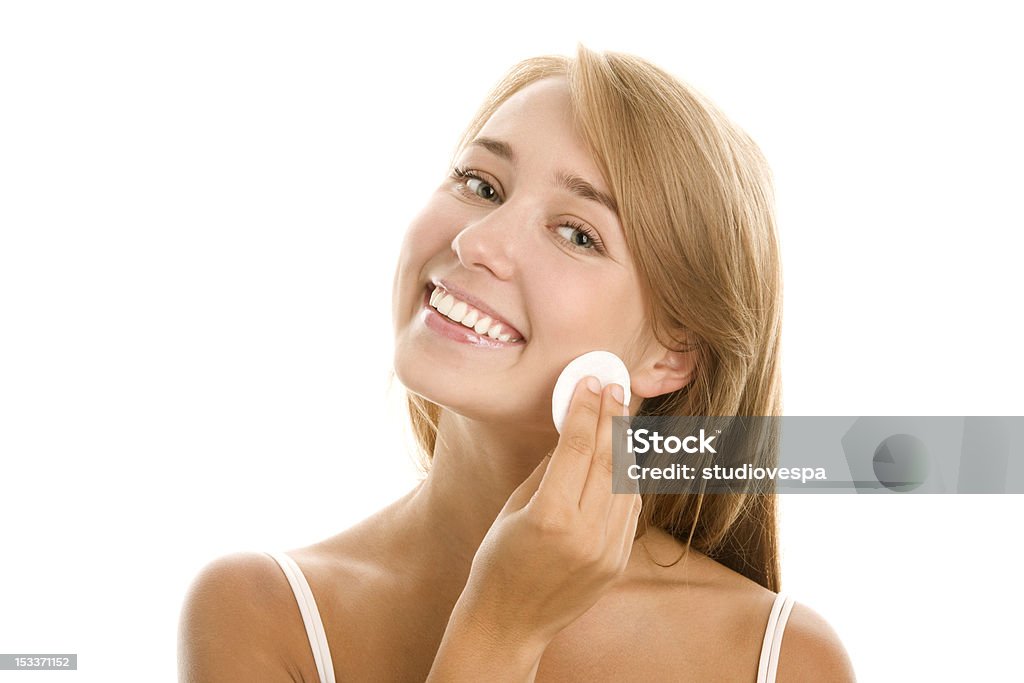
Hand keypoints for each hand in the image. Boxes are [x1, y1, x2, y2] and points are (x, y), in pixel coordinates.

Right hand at [454, 376, 641, 652]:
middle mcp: (585, 534)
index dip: (586, 410)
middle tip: (614, 386)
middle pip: (608, 461)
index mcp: (550, 518)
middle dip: (612, 418)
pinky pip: (628, 509)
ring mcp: (607, 552)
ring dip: (623, 444)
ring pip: (626, 483)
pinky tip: (619, 457)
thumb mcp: (514, 508)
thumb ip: (548, 471)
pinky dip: (625, 479)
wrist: (509, 623)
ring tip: (620, 414)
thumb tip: (572, 431)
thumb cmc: (498, 560)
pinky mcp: (617, 562)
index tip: (592, 382)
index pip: (578, 449)